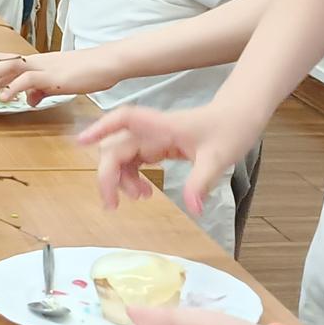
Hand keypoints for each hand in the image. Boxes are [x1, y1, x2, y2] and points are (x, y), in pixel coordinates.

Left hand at [0, 46, 108, 105]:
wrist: (106, 63)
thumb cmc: (87, 73)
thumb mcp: (58, 84)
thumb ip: (42, 91)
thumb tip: (29, 100)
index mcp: (36, 63)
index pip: (4, 63)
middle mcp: (36, 62)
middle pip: (1, 66)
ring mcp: (44, 67)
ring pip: (9, 69)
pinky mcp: (53, 75)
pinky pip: (28, 80)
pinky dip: (13, 89)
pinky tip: (4, 100)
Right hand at [80, 99, 256, 216]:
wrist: (241, 115)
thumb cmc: (230, 127)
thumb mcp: (218, 158)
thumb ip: (201, 182)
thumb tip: (193, 209)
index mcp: (162, 126)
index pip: (123, 120)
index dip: (100, 128)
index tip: (82, 142)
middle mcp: (153, 130)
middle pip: (116, 147)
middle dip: (108, 175)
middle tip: (113, 205)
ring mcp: (155, 138)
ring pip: (123, 156)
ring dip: (122, 179)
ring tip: (139, 199)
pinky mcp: (160, 146)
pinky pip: (136, 162)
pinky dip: (133, 178)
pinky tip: (145, 192)